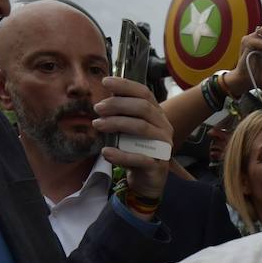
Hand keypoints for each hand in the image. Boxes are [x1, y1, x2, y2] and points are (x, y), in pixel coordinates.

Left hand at [94, 76, 174, 200]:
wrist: (148, 180)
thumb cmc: (137, 151)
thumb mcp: (129, 130)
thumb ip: (123, 114)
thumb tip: (106, 96)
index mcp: (157, 115)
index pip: (145, 94)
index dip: (126, 85)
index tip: (105, 82)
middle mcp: (163, 127)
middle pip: (142, 108)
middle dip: (117, 104)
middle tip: (97, 108)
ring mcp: (163, 146)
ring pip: (141, 128)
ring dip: (116, 124)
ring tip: (97, 125)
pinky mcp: (157, 165)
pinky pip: (139, 158)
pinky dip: (121, 155)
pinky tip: (106, 152)